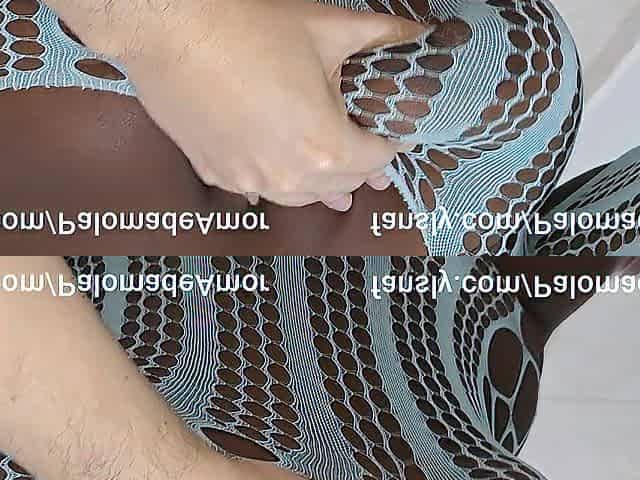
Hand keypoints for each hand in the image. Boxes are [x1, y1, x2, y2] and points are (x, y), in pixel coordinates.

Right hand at [94, 0, 424, 209]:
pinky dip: (277, 181)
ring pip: (300, 196)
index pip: (375, 160)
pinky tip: (278, 171)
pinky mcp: (216, 173)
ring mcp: (248, 180)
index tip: (396, 138)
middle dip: (362, 170)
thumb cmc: (247, 28)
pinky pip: (258, 190)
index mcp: (324, 147)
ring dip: (322, 185)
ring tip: (334, 181)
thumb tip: (417, 34)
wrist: (169, 28)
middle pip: (342, 184)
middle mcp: (288, 175)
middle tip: (371, 159)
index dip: (392, 148)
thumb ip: (382, 36)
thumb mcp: (327, 27)